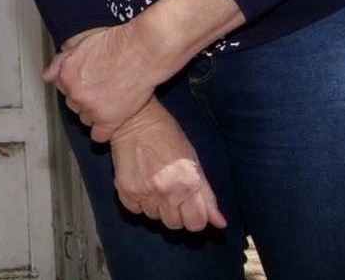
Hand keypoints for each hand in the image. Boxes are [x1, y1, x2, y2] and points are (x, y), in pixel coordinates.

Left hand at [43, 24, 161, 141]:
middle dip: (86, 98)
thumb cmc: (116, 44)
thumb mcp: (82, 44)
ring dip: (95, 113)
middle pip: (74, 104)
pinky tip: (112, 120)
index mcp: (66, 75)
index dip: (78, 84)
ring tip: (111, 100)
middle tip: (103, 89)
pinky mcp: (109, 120)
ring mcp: (91, 109)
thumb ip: (61, 62)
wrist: (142, 52)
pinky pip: (98, 136)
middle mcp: (75, 93)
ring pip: (85, 119)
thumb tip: (47, 76)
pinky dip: (104, 130)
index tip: (91, 81)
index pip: (64, 88)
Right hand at [108, 101, 225, 231]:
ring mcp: (144, 192)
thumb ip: (207, 196)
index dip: (196, 218)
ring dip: (157, 206)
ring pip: (154, 217)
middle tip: (173, 193)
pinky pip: (135, 210)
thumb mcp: (194, 162)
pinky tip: (142, 184)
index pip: (196, 224)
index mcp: (187, 183)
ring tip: (155, 184)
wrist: (135, 119)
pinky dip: (139, 202)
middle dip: (177, 213)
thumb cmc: (168, 136)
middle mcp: (166, 191)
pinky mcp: (124, 190)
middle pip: (174, 225)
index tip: (192, 208)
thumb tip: (220, 223)